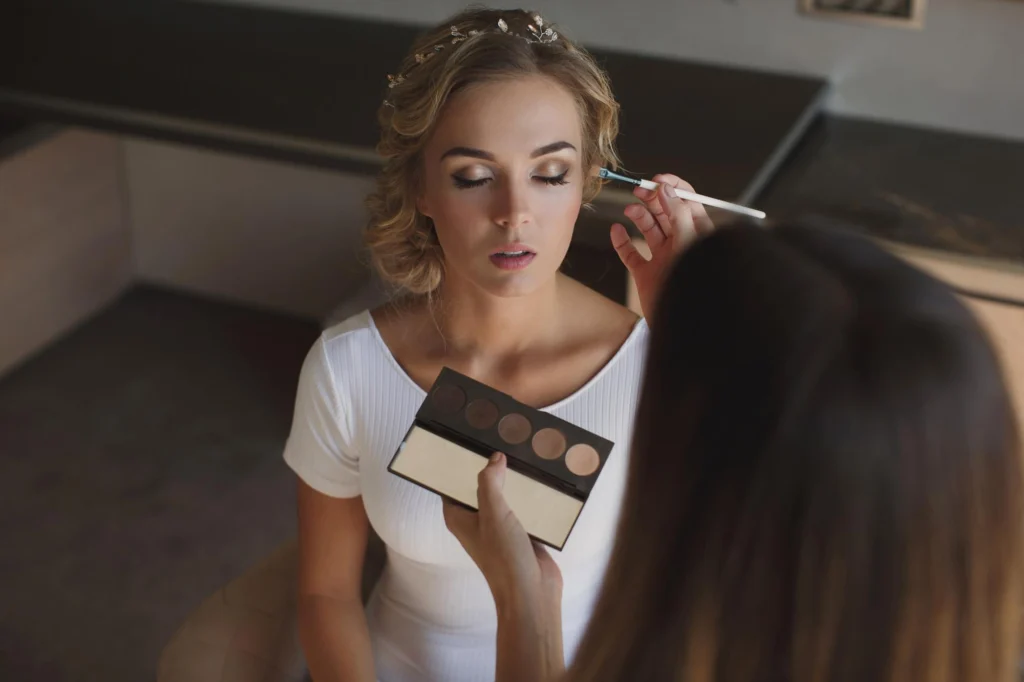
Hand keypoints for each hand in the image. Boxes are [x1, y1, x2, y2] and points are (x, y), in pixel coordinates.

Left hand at [443, 453, 562, 609]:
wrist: (532, 593)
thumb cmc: (504, 558)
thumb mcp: (492, 514)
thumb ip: (489, 482)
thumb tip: (494, 459)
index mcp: (458, 517)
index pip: (451, 483)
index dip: (457, 463)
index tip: (465, 439)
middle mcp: (476, 520)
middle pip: (480, 485)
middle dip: (490, 467)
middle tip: (500, 439)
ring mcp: (499, 526)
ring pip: (504, 494)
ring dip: (513, 479)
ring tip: (523, 452)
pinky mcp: (521, 531)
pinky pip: (523, 505)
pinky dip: (530, 493)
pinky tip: (540, 476)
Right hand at [610, 173, 714, 321]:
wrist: (687, 326)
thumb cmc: (697, 285)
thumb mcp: (689, 242)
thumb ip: (678, 214)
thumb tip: (667, 190)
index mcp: (697, 234)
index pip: (686, 202)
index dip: (672, 188)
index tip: (657, 180)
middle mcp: (681, 244)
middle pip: (665, 212)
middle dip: (652, 199)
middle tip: (638, 190)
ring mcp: (663, 259)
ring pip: (648, 228)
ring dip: (638, 216)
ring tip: (629, 210)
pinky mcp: (646, 275)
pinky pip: (631, 254)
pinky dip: (621, 241)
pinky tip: (616, 231)